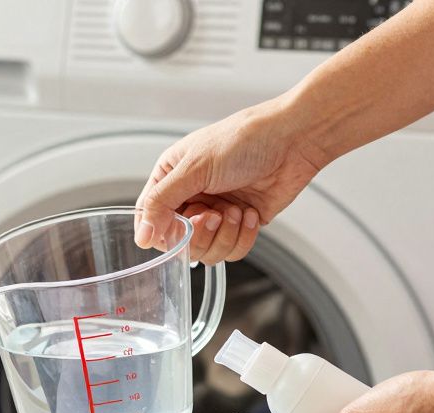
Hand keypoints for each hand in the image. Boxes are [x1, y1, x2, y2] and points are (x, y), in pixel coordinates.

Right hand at [134, 96, 328, 264]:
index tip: (181, 230)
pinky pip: (232, 251)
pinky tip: (250, 213)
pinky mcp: (240, 225)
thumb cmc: (244, 141)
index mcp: (171, 178)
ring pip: (207, 252)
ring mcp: (216, 213)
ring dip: (224, 234)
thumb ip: (162, 202)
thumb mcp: (194, 168)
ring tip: (237, 209)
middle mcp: (191, 198)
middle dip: (201, 233)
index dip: (163, 232)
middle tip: (214, 214)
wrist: (292, 141)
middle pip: (180, 242)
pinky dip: (243, 236)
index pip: (151, 219)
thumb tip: (141, 235)